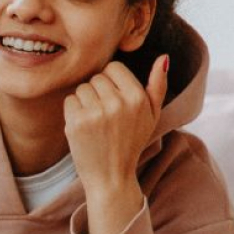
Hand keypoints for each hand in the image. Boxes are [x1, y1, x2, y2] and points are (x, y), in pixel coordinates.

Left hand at [63, 56, 167, 233]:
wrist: (111, 176)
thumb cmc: (131, 143)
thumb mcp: (152, 115)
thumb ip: (158, 85)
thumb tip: (164, 57)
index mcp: (137, 98)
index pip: (114, 67)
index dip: (111, 81)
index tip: (114, 99)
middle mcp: (118, 103)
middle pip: (96, 77)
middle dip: (98, 92)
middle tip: (105, 115)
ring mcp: (96, 113)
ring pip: (82, 88)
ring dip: (85, 101)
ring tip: (95, 122)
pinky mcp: (76, 122)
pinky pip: (69, 100)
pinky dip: (73, 111)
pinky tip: (84, 127)